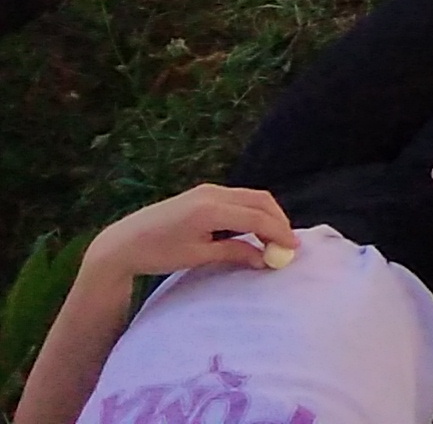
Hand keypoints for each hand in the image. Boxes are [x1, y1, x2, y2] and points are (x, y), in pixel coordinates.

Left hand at [86, 186, 297, 283]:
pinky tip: (253, 227)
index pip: (256, 217)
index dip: (278, 232)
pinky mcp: (203, 192)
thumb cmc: (157, 254)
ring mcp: (208, 189)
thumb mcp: (197, 256)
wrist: (123, 242)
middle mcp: (214, 193)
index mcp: (211, 210)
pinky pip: (239, 197)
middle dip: (278, 220)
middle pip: (260, 200)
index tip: (293, 249)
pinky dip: (253, 210)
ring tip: (274, 238)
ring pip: (251, 196)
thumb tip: (264, 258)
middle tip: (287, 243)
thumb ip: (234, 252)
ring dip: (267, 214)